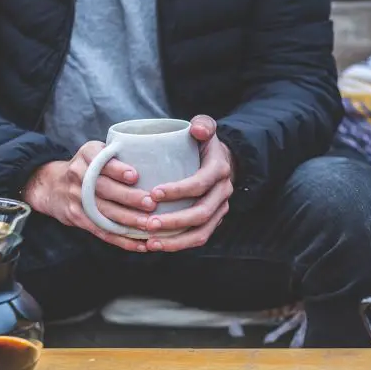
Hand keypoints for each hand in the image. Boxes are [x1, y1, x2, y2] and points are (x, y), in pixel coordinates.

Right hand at [23, 142, 156, 251]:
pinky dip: (121, 239)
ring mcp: (77, 198)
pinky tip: (139, 244)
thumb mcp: (94, 152)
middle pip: (104, 188)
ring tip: (149, 225)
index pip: (101, 161)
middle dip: (129, 197)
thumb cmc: (86, 167)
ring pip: (104, 212)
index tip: (134, 176)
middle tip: (151, 204)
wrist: (50, 185)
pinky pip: (101, 230)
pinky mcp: (78, 217)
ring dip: (128, 220)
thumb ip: (115, 155)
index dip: (117, 169)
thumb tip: (153, 163)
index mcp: (86, 156)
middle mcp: (79, 175)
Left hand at [144, 115, 233, 251]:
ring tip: (149, 242)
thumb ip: (203, 124)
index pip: (200, 184)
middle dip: (173, 221)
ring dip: (175, 240)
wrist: (221, 160)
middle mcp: (223, 193)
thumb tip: (196, 130)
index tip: (153, 193)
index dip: (178, 190)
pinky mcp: (212, 221)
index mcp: (219, 170)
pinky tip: (154, 245)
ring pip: (201, 232)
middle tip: (147, 223)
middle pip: (201, 213)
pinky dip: (177, 245)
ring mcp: (219, 210)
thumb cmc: (203, 144)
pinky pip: (198, 238)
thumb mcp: (206, 128)